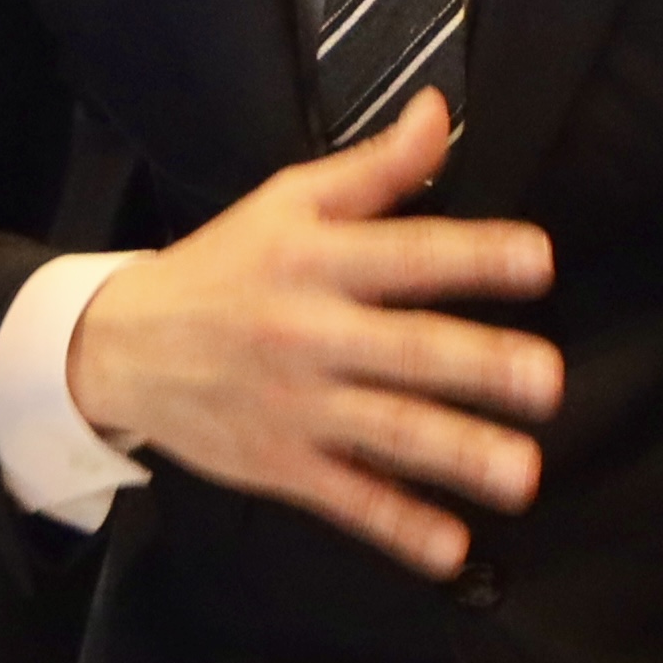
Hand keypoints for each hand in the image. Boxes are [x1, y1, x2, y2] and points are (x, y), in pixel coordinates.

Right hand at [57, 91, 562, 580]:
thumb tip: (443, 114)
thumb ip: (377, 168)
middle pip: (405, 350)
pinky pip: (348, 500)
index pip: (406, 255)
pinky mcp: (280, 466)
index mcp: (316, 261)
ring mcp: (294, 407)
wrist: (116, 346)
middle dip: (479, 366)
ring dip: (458, 455)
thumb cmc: (221, 267)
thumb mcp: (289, 202)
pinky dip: (398, 527)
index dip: (475, 255)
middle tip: (546, 380)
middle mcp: (309, 333)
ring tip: (521, 474)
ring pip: (387, 432)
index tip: (538, 262)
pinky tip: (452, 548)